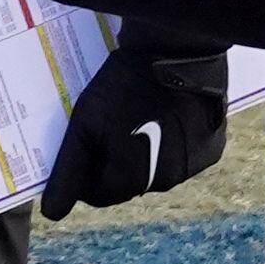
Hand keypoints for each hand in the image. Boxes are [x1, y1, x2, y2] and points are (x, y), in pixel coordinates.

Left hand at [42, 33, 233, 218]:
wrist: (174, 48)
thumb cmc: (122, 86)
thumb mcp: (84, 125)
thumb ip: (68, 172)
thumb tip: (52, 214)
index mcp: (130, 183)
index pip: (98, 193)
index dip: (85, 170)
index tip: (84, 141)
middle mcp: (165, 183)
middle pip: (128, 181)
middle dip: (114, 159)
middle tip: (109, 123)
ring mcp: (193, 167)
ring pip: (157, 169)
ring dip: (144, 151)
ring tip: (137, 115)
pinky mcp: (212, 148)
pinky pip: (184, 154)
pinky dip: (173, 142)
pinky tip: (165, 115)